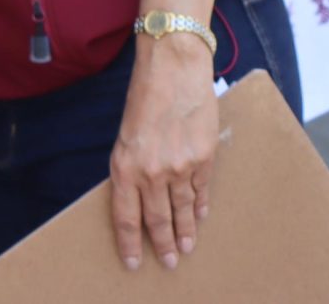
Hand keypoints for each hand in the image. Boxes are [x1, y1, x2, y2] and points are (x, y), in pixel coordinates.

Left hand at [110, 35, 222, 271]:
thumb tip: (140, 191)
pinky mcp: (204, 158)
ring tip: (187, 248)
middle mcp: (151, 172)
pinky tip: (201, 217)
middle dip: (163, 244)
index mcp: (124, 165)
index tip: (134, 262)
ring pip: (183, 209)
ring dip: (185, 231)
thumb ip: (132, 164)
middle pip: (157, 219)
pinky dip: (201, 205)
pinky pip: (202, 190)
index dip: (130, 244)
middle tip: (169, 262)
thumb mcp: (127, 132)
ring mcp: (180, 167)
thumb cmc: (144, 93)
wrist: (174, 66)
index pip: (126, 217)